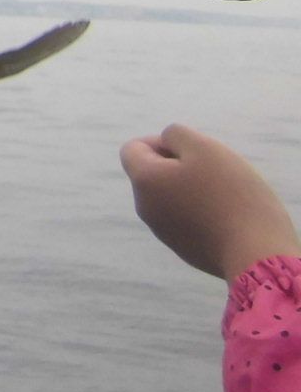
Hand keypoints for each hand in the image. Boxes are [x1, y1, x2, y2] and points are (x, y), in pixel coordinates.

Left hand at [121, 124, 300, 282]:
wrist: (257, 256)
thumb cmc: (232, 195)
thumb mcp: (204, 148)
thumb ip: (177, 135)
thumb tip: (166, 142)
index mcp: (143, 181)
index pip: (133, 149)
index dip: (161, 141)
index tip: (193, 152)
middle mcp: (145, 209)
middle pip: (154, 174)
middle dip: (180, 166)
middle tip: (216, 173)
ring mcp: (165, 233)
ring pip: (173, 198)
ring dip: (193, 190)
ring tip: (227, 197)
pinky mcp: (186, 250)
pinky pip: (189, 221)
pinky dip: (204, 213)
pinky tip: (230, 219)